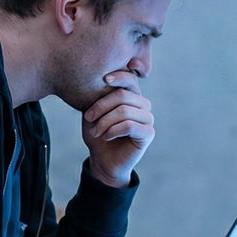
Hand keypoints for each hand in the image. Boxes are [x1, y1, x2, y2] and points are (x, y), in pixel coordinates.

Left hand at [81, 70, 153, 186]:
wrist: (103, 160)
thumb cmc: (97, 134)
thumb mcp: (92, 113)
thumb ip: (96, 97)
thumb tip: (95, 78)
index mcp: (132, 96)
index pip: (130, 78)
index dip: (118, 76)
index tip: (103, 79)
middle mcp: (143, 105)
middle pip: (123, 95)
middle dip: (101, 106)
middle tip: (88, 118)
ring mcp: (148, 118)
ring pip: (124, 111)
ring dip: (105, 121)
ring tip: (95, 131)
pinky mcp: (148, 133)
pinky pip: (129, 125)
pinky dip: (113, 130)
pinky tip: (106, 136)